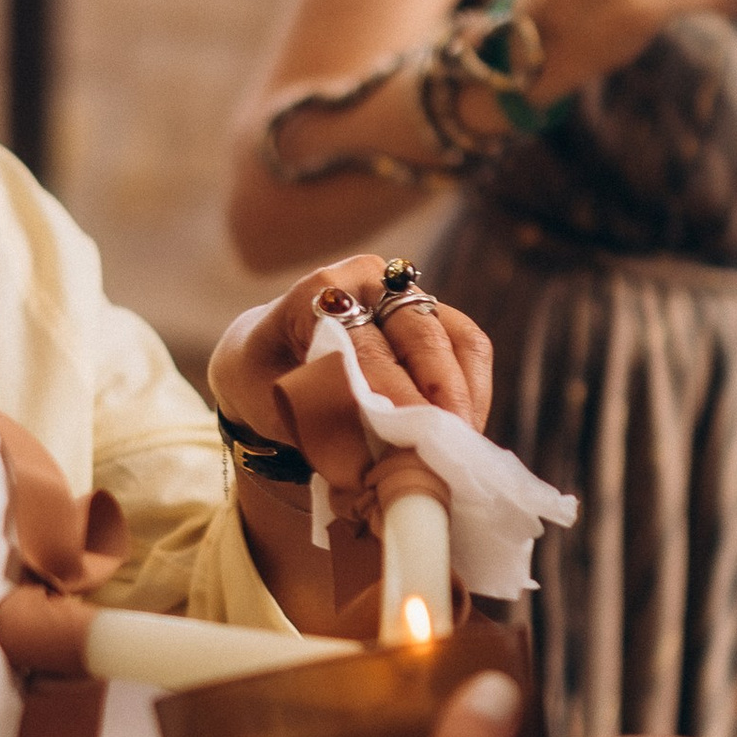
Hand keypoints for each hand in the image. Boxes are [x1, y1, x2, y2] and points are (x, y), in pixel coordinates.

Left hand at [209, 254, 491, 446]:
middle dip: (443, 393)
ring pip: (456, 336)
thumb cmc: (263, 378)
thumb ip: (319, 419)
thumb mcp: (273, 401)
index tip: (415, 433)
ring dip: (466, 394)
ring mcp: (403, 293)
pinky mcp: (432, 314)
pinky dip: (473, 389)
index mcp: (317, 292)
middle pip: (421, 332)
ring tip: (463, 444)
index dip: (394, 391)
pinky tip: (465, 429)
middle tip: (452, 445)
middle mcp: (366, 280)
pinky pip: (467, 345)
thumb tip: (372, 456)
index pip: (366, 344)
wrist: (265, 353)